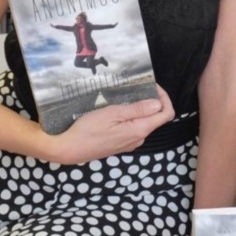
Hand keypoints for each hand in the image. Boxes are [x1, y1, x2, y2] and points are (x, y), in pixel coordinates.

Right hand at [57, 85, 174, 163]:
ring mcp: (130, 143)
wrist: (69, 148)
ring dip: (141, 108)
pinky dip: (133, 116)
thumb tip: (158, 104)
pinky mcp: (122, 144)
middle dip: (152, 101)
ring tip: (127, 95)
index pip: (166, 114)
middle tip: (138, 87)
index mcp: (139, 130)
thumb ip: (137, 110)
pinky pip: (134, 128)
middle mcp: (139, 139)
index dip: (164, 98)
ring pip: (145, 122)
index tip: (152, 86)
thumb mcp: (112, 113)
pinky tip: (119, 109)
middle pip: (156, 118)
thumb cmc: (88, 129)